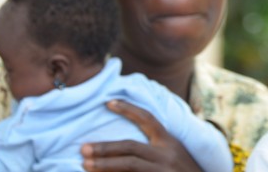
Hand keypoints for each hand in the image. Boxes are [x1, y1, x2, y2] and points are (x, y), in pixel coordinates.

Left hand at [81, 100, 202, 171]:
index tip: (109, 102)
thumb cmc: (184, 170)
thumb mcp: (174, 153)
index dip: (128, 109)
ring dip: (104, 165)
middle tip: (83, 149)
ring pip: (128, 165)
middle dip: (105, 147)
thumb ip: (157, 145)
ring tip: (85, 165)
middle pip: (130, 147)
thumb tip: (126, 142)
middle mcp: (165, 154)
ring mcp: (162, 170)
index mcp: (169, 141)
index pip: (147, 119)